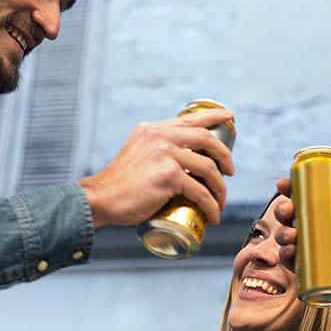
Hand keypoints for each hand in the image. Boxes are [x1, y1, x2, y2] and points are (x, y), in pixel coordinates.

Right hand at [78, 109, 234, 227]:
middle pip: (206, 138)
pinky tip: (213, 214)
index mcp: (153, 129)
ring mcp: (165, 154)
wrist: (100, 199)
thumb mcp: (137, 155)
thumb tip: (180, 164)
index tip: (229, 117)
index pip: (190, 119)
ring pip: (208, 167)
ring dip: (221, 187)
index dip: (214, 116)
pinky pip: (200, 191)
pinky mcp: (169, 176)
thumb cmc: (118, 185)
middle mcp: (160, 136)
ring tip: (221, 201)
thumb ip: (154, 152)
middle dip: (225, 155)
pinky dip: (211, 205)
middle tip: (230, 171)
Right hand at [274, 178, 330, 330]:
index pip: (301, 197)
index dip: (289, 188)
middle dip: (282, 209)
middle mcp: (308, 229)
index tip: (284, 184)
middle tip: (288, 210)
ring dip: (282, 232)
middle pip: (287, 214)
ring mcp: (303, 247)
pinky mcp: (301, 266)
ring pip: (283, 235)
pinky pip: (286, 258)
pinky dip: (285, 253)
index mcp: (321, 214)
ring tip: (292, 235)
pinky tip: (291, 251)